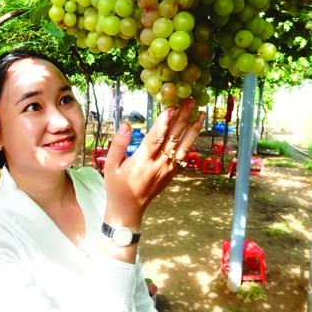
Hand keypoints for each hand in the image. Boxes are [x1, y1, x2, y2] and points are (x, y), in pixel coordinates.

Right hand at [103, 98, 205, 228]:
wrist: (128, 209)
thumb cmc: (117, 186)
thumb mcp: (110, 165)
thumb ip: (118, 144)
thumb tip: (126, 124)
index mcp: (142, 162)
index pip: (155, 139)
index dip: (163, 123)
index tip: (171, 108)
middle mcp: (158, 165)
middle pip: (173, 139)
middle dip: (182, 118)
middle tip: (191, 102)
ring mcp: (168, 170)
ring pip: (184, 146)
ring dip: (193, 129)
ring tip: (201, 114)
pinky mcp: (172, 173)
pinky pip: (183, 154)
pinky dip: (190, 141)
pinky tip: (194, 130)